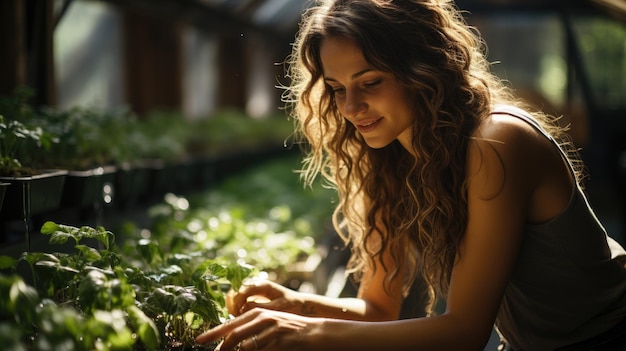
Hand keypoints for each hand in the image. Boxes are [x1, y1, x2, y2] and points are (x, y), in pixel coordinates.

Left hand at [195, 308, 320, 350]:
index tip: (199, 340)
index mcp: (258, 314)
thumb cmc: (289, 329)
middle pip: (234, 335)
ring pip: (245, 346)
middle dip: (222, 347)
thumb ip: (251, 328)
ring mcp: (272, 330)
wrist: (315, 332)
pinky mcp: (280, 340)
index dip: (213, 333)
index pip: (230, 324)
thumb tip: (230, 340)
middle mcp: (263, 319)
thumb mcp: (270, 324)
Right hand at [227, 279, 301, 315]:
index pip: (242, 291)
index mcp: (263, 285)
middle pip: (235, 291)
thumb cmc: (291, 306)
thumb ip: (261, 307)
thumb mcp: (278, 307)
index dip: (237, 303)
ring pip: (234, 294)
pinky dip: (235, 306)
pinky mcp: (251, 293)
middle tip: (236, 317)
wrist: (298, 303)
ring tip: (238, 316)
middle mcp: (256, 283)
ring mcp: (253, 287)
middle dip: (232, 305)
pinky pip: (237, 298)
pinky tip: (240, 315)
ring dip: (232, 305)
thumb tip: (243, 308)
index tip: (238, 315)